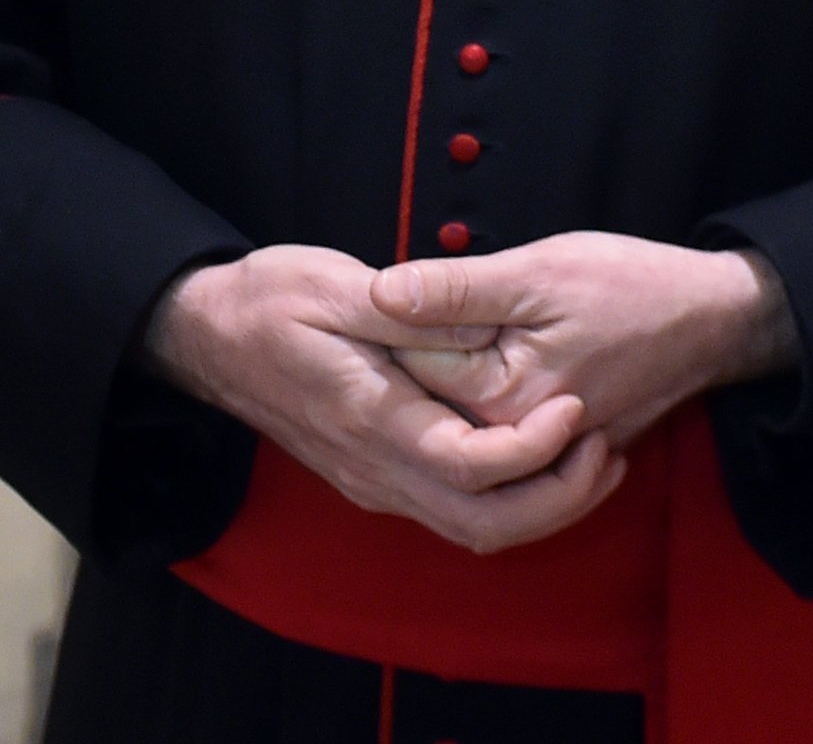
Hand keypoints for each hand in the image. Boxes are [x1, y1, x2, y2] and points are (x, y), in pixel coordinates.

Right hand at [147, 244, 632, 551]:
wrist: (207, 337)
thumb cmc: (269, 300)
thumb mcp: (335, 284)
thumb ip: (410, 310)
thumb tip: (477, 328)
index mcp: (370, 419)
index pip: (471, 466)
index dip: (536, 448)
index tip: (575, 407)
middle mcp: (375, 469)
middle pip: (484, 525)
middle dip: (559, 500)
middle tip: (606, 447)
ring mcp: (374, 482)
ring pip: (472, 528)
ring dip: (541, 504)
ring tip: (590, 452)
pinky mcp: (376, 478)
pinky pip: (453, 511)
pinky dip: (507, 495)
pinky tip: (538, 449)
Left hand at [369, 235, 796, 450]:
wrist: (710, 321)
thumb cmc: (630, 287)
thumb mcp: (539, 272)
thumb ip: (456, 289)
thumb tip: (380, 292)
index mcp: (501, 400)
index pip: (407, 368)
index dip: (394, 319)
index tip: (402, 286)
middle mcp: (513, 441)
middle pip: (426, 400)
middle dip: (417, 350)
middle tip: (444, 304)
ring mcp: (534, 450)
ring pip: (456, 413)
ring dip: (448, 373)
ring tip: (476, 325)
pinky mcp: (552, 446)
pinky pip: (492, 426)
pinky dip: (479, 392)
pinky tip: (494, 350)